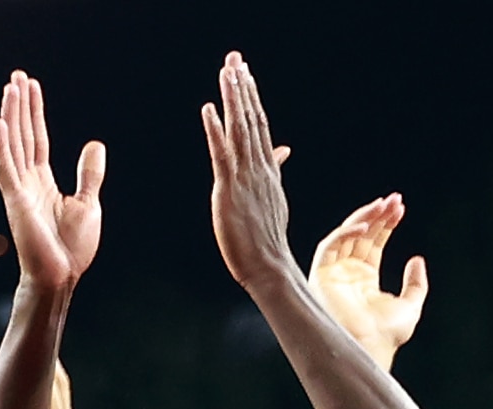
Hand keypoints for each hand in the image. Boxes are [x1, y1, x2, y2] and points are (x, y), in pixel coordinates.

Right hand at [0, 70, 107, 294]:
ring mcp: (19, 192)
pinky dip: (1, 147)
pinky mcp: (15, 202)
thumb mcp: (89, 203)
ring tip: (10, 89)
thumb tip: (94, 144)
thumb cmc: (72, 249)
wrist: (61, 277)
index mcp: (42, 183)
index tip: (31, 87)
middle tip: (16, 76)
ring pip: (12, 146)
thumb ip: (89, 173)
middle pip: (21, 136)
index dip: (34, 113)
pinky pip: (5, 169)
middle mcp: (27, 183)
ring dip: (10, 117)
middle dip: (19, 106)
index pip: (36, 140)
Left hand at [201, 55, 295, 294]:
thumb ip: (275, 168)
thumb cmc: (268, 238)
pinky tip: (208, 109)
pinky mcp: (229, 190)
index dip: (252, 96)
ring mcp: (245, 177)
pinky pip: (222, 154)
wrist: (270, 266)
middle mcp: (259, 166)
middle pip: (251, 118)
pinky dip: (215, 130)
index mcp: (267, 168)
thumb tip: (284, 148)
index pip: (260, 124)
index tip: (245, 72)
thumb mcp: (274, 196)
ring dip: (233, 99)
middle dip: (242, 87)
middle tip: (234, 59)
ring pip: (240, 129)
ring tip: (227, 72)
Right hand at [307, 193, 425, 359]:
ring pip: (345, 235)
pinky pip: (329, 246)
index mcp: (364, 279)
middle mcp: (346, 274)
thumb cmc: (386, 335)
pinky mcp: (320, 276)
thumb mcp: (411, 305)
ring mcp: (333, 274)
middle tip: (394, 200)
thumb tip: (417, 259)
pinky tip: (366, 227)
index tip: (400, 209)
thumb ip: (416, 283)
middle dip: (377, 215)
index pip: (373, 243)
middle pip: (360, 235)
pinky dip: (345, 233)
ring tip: (383, 205)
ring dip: (363, 218)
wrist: (366, 348)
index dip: (386, 224)